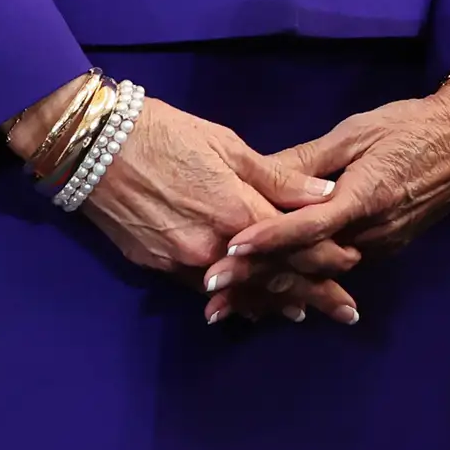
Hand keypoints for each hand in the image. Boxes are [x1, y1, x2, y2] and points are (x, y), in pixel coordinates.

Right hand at [63, 91, 359, 325]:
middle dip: (311, 296)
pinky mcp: (157, 265)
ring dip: (272, 304)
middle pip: (273, 278)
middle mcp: (213, 246)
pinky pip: (205, 291)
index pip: (295, 244)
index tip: (354, 265)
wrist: (95, 146)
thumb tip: (324, 194)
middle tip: (345, 313)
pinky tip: (249, 307)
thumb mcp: (228, 145)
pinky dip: (232, 300)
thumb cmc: (167, 134)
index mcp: (238, 210)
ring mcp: (182, 260)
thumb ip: (277, 179)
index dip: (327, 259)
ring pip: (239, 291)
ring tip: (303, 316)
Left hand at [226, 83, 449, 294]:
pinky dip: (301, 280)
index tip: (230, 248)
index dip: (269, 237)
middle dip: (257, 278)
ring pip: (319, 273)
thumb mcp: (358, 131)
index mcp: (366, 196)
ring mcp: (380, 244)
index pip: (309, 226)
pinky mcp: (385, 247)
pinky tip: (270, 289)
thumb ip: (310, 161)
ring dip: (273, 286)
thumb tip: (261, 175)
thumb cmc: (411, 127)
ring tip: (229, 301)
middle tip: (211, 291)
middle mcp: (372, 231)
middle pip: (307, 261)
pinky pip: (336, 268)